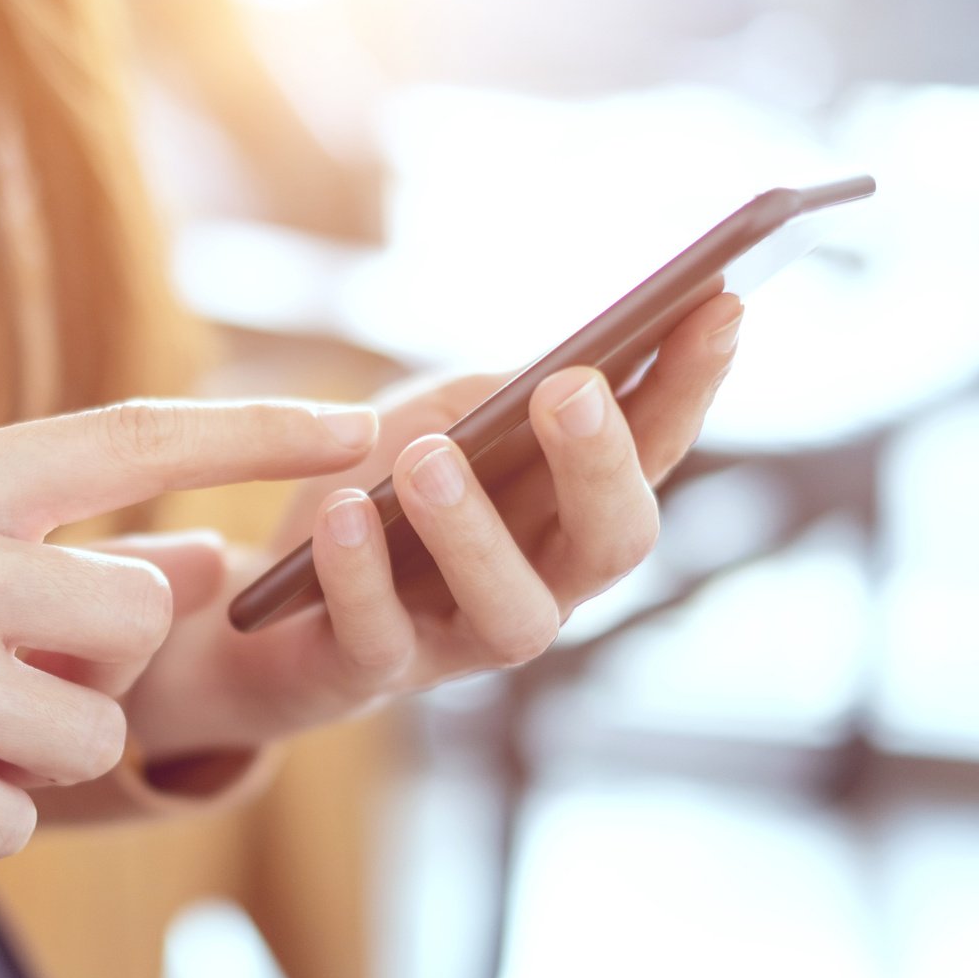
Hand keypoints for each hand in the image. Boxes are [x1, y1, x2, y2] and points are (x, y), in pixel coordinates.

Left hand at [123, 293, 743, 758]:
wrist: (256, 602)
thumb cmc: (374, 493)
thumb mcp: (437, 418)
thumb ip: (502, 395)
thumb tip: (578, 361)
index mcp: (569, 512)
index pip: (653, 449)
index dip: (692, 385)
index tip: (722, 304)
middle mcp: (541, 584)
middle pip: (613, 544)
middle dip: (601, 466)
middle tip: (569, 391)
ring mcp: (459, 642)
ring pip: (511, 613)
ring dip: (473, 530)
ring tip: (430, 456)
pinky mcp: (367, 673)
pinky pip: (378, 639)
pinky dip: (359, 576)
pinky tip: (342, 513)